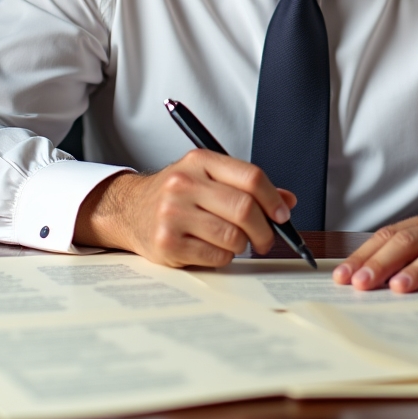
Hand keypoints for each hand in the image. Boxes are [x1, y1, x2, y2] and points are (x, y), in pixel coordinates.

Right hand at [73, 152, 296, 267]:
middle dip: (264, 229)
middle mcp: (184, 184)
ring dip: (243, 245)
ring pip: (233, 236)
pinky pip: (216, 256)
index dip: (273, 198)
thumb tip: (288, 201)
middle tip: (266, 239)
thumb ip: (247, 186)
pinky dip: (224, 257)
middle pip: (245, 208)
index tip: (282, 214)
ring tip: (235, 242)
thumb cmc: (177, 195)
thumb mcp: (209, 178)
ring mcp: (173, 214)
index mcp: (200, 161)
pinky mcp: (167, 243)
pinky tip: (215, 249)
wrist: (129, 209)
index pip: (250, 177)